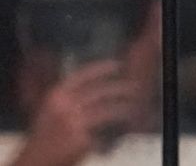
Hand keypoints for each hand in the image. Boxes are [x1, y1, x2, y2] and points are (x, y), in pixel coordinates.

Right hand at [10, 60, 141, 165]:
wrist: (35, 160)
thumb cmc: (45, 135)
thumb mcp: (51, 109)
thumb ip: (69, 96)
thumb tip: (97, 84)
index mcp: (56, 95)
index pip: (82, 75)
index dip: (101, 68)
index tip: (117, 65)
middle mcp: (64, 105)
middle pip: (100, 91)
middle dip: (121, 88)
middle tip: (134, 87)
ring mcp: (73, 122)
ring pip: (107, 109)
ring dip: (125, 107)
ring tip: (134, 106)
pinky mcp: (81, 138)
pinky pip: (104, 129)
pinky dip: (115, 125)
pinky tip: (124, 124)